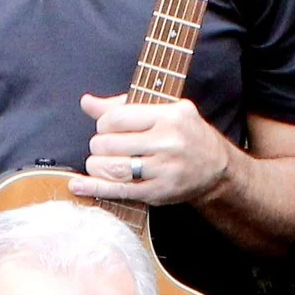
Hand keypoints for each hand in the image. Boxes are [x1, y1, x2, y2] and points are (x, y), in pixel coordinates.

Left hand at [68, 92, 233, 207]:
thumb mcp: (162, 110)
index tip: (107, 129)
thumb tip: (86, 102)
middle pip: (109, 143)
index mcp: (168, 116)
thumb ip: (122, 105)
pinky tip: (77, 186)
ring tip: (99, 164)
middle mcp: (167, 142)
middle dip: (99, 146)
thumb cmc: (184, 134)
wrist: (216, 168)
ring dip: (95, 166)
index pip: (116, 118)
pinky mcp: (158, 193)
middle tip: (105, 148)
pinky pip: (118, 191)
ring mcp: (163, 169)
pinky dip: (93, 188)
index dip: (103, 124)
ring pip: (110, 168)